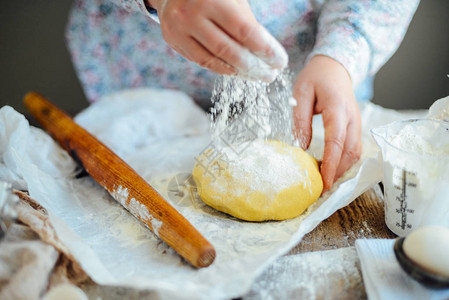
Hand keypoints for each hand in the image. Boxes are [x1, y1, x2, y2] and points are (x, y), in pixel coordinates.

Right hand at [148, 0, 287, 81]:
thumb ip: (247, 21)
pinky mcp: (172, 39)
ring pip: (213, 59)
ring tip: (256, 76)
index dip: (264, 49)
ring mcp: (179, 28)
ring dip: (239, 71)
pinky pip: (201, 61)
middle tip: (269, 75)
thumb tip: (267, 52)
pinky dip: (221, 68)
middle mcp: (192, 13)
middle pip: (228, 49)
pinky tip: (236, 71)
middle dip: (253, 66)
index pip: (244, 30)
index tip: (279, 61)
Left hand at [293, 55, 361, 190]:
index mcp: (337, 108)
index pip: (337, 142)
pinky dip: (345, 161)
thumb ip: (301, 119)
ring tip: (326, 182)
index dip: (331, 164)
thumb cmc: (316, 77)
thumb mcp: (301, 93)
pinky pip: (354, 147)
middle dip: (338, 172)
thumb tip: (303, 146)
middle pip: (350, 151)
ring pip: (355, 152)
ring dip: (343, 169)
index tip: (324, 182)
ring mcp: (356, 122)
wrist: (335, 66)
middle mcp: (351, 117)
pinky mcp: (355, 126)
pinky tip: (332, 169)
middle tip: (322, 189)